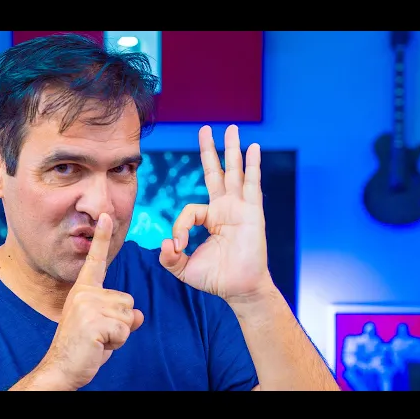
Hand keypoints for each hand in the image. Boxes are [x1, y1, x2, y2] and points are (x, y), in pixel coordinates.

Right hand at [37, 213, 143, 390]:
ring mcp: (87, 306)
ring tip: (98, 340)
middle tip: (98, 335)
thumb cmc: (82, 348)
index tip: (106, 215)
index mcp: (83, 290)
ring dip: (119, 334)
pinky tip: (98, 345)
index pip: (95, 260)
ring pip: (128, 316)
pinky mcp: (93, 321)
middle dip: (121, 323)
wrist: (62, 368)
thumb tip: (139, 315)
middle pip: (127, 301)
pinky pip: (124, 330)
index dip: (102, 238)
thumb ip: (120, 317)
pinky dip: (117, 342)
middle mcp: (84, 293)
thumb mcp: (104, 328)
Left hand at [159, 124, 273, 302]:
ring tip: (230, 128)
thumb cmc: (215, 279)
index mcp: (210, 219)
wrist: (238, 290)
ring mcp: (240, 208)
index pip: (190, 210)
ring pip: (234, 173)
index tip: (180, 246)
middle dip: (209, 151)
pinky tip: (253, 148)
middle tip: (205, 129)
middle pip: (215, 173)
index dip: (180, 227)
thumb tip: (165, 243)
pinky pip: (251, 184)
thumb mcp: (183, 268)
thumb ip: (169, 257)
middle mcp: (225, 209)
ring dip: (232, 150)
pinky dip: (252, 166)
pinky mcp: (252, 212)